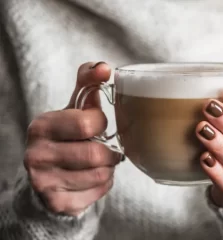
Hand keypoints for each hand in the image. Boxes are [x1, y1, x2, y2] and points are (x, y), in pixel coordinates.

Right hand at [24, 62, 121, 215]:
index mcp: (41, 126)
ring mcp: (44, 182)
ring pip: (101, 174)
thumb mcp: (73, 110)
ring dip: (108, 168)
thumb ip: (87, 85)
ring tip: (99, 163)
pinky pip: (99, 191)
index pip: (88, 122)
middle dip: (109, 151)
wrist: (48, 180)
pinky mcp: (57, 203)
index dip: (101, 124)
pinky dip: (104, 184)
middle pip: (96, 153)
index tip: (97, 126)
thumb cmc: (67, 138)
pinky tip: (92, 178)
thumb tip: (105, 67)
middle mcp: (36, 155)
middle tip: (106, 148)